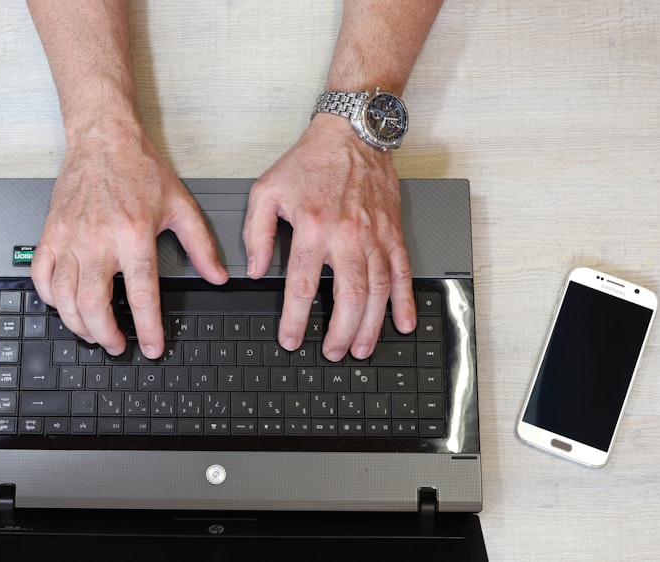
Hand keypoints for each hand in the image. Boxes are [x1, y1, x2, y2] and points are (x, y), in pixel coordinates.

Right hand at [31, 124, 228, 358]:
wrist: (103, 138)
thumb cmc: (138, 168)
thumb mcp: (180, 205)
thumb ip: (201, 245)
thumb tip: (217, 275)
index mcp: (134, 235)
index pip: (141, 295)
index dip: (148, 329)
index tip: (152, 348)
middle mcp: (99, 240)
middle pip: (95, 307)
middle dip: (107, 337)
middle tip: (118, 345)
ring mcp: (70, 239)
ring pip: (65, 299)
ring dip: (78, 325)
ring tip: (93, 333)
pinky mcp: (51, 234)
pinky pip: (41, 277)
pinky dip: (51, 299)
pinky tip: (65, 305)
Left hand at [243, 115, 415, 360]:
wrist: (352, 133)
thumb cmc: (309, 162)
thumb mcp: (266, 191)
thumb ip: (256, 233)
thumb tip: (255, 269)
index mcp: (312, 228)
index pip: (302, 286)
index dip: (295, 320)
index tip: (291, 340)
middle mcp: (346, 236)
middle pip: (347, 297)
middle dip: (339, 332)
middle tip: (332, 352)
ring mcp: (374, 236)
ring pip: (377, 291)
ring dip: (370, 326)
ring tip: (360, 348)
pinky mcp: (392, 232)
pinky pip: (401, 272)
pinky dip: (404, 301)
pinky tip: (403, 323)